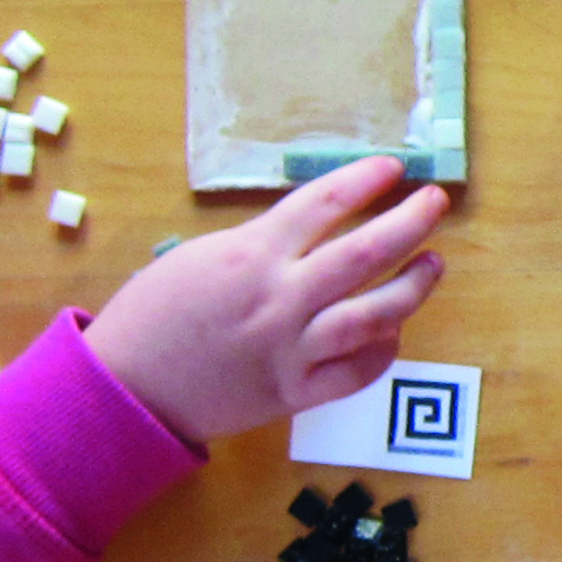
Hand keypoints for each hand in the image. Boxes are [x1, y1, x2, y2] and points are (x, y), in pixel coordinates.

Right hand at [84, 158, 449, 445]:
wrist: (126, 389)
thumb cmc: (152, 316)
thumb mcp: (199, 258)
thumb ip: (259, 244)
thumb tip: (313, 229)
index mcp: (251, 254)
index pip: (323, 203)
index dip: (364, 180)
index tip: (393, 168)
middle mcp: (279, 298)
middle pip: (364, 253)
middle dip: (409, 222)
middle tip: (436, 201)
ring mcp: (291, 349)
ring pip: (373, 315)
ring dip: (412, 286)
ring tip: (433, 264)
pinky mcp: (293, 394)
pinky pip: (356, 373)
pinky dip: (381, 351)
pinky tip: (392, 333)